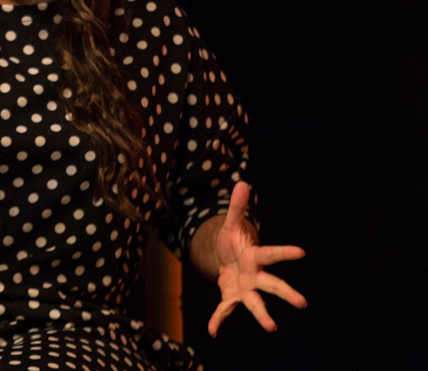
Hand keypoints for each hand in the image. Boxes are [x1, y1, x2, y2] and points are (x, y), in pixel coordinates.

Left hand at [207, 181, 306, 335]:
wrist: (225, 262)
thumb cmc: (233, 243)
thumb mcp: (231, 225)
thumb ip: (237, 207)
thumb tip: (241, 183)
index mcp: (255, 257)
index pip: (271, 254)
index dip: (284, 252)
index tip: (301, 252)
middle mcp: (254, 276)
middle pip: (272, 285)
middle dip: (286, 293)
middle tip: (302, 302)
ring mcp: (244, 289)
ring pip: (256, 303)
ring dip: (262, 315)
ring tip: (272, 327)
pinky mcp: (231, 298)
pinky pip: (225, 310)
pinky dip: (218, 320)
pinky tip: (212, 331)